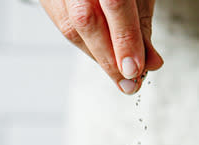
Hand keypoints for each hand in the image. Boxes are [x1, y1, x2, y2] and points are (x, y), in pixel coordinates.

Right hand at [39, 0, 163, 93]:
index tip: (135, 70)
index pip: (115, 4)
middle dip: (109, 58)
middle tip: (129, 81)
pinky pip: (65, 29)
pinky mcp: (48, 0)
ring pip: (73, 28)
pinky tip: (103, 55)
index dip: (125, 40)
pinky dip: (88, 47)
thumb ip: (141, 27)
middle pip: (86, 19)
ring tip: (119, 72)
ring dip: (99, 57)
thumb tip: (150, 63)